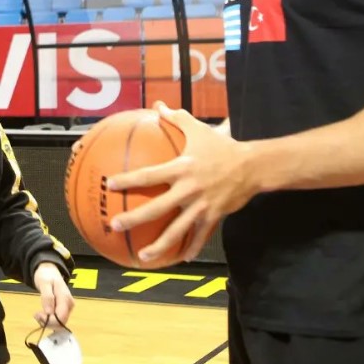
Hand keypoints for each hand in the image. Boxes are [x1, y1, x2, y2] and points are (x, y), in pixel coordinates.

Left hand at [32, 262, 74, 327]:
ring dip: (47, 322)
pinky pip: (57, 320)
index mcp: (65, 298)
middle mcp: (69, 305)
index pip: (61, 318)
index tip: (38, 315)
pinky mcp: (64, 310)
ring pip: (59, 323)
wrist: (49, 271)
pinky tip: (42, 314)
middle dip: (48, 322)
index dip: (50, 321)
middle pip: (61, 323)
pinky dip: (49, 320)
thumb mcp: (44, 283)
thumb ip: (47, 297)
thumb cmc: (46, 276)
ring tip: (38, 314)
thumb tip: (49, 312)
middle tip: (36, 315)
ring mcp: (67, 308)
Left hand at [105, 102, 256, 264]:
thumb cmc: (222, 146)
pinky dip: (190, 248)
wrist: (253, 166)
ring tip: (142, 256)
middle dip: (134, 219)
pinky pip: (200, 236)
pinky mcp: (214, 217)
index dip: (129, 179)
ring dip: (159, 245)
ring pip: (178, 230)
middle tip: (115, 225)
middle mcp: (189, 189)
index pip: (149, 174)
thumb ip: (176, 118)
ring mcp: (202, 206)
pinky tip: (179, 258)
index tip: (109, 184)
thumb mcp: (198, 129)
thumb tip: (158, 105)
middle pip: (157, 208)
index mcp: (181, 168)